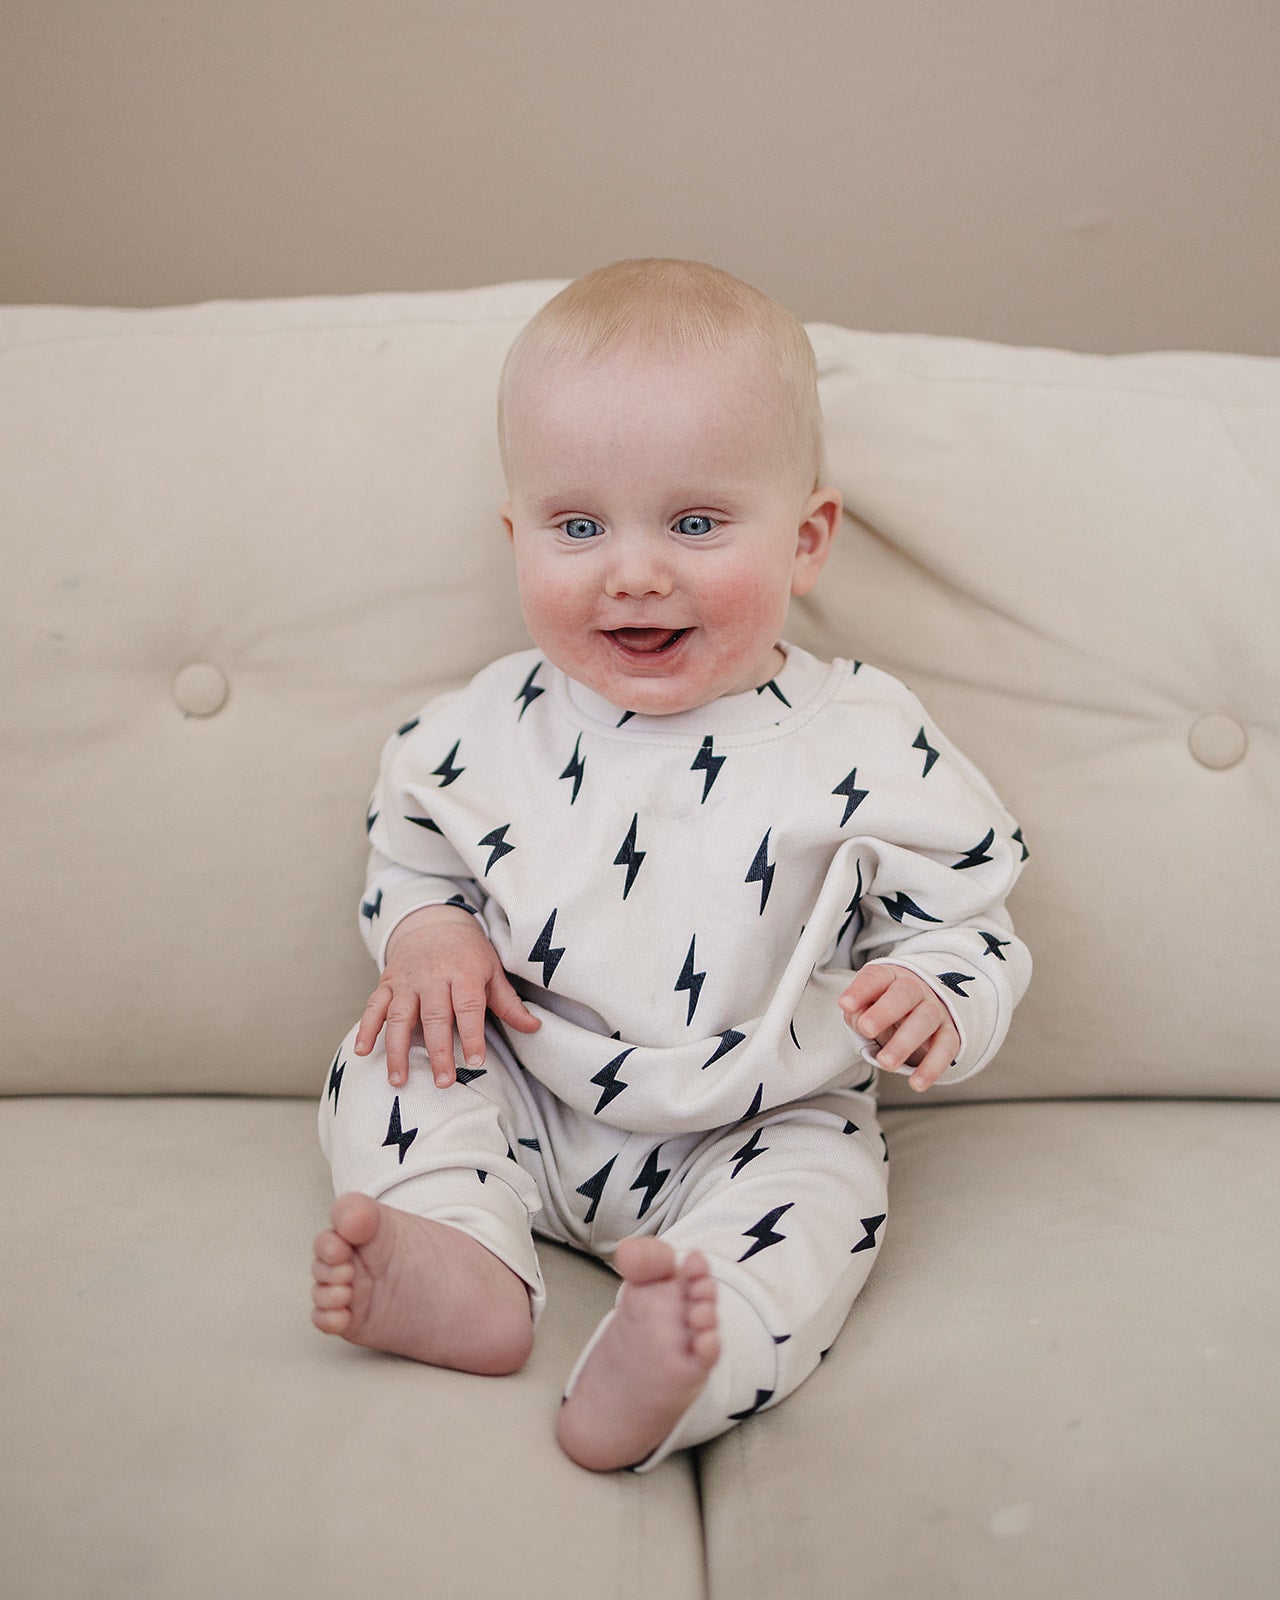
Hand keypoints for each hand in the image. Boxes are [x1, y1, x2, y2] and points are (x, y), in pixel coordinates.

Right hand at [354, 904, 540, 1088]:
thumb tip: (535, 1028)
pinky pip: (373, 1006)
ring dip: (397, 1050)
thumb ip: (509, 1002)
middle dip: (438, 1051)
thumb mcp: (492, 970)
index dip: (472, 1035)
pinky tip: (363, 1052)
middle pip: (434, 1017)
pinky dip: (366, 1028)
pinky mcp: (386, 983)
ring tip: (399, 1080)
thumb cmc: (468, 952)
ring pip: (399, 1017)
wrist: (433, 921)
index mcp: (464, 973)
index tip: (475, 1061)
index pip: (468, 1006)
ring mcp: (407, 981)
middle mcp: (433, 977)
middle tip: (443, 1082)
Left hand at [838, 963, 958, 1093]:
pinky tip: (917, 1082)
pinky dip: (932, 1067)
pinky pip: (946, 1048)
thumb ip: (858, 1011)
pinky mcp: (950, 1033)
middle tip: (866, 1028)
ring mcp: (935, 1010)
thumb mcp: (866, 1007)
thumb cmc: (887, 1009)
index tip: (846, 1004)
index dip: (861, 990)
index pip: (876, 977)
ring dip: (905, 1042)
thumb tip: (858, 1018)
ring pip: (925, 1020)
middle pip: (904, 994)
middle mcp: (916, 989)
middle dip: (885, 1011)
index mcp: (890, 977)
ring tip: (886, 1063)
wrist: (923, 1010)